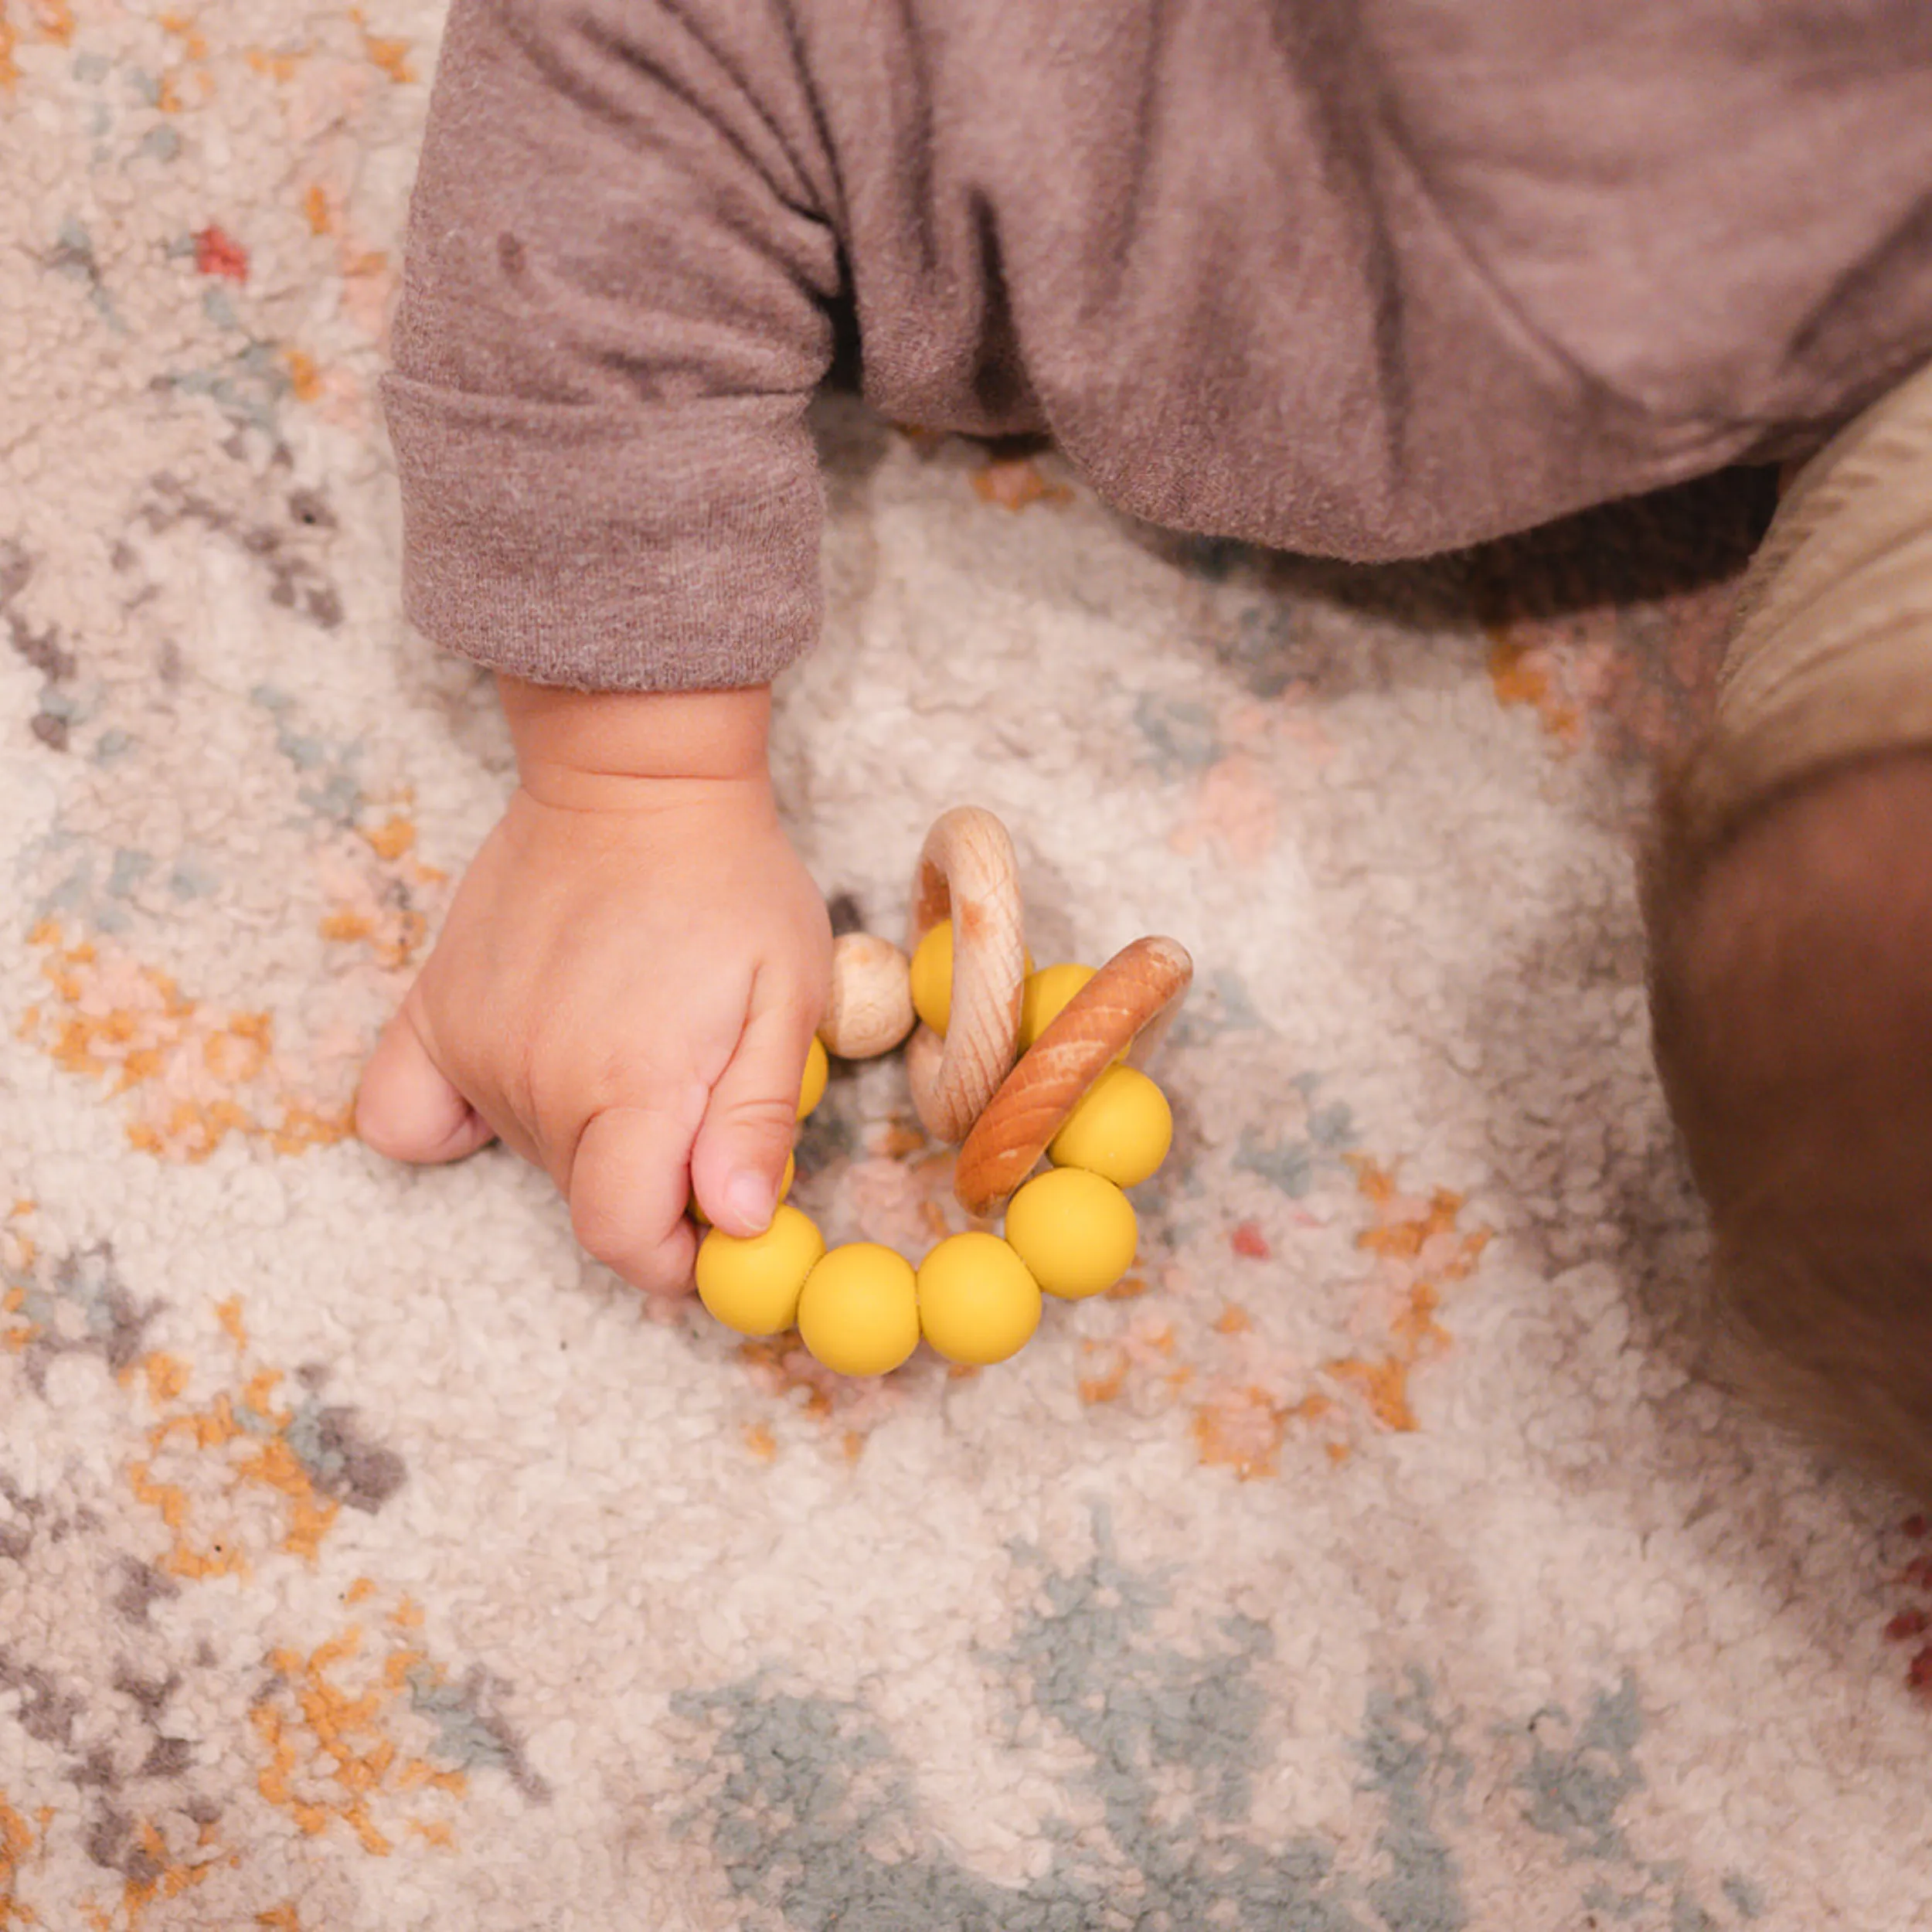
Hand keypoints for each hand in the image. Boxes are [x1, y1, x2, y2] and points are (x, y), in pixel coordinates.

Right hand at [355, 679, 830, 1295]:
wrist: (635, 778)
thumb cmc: (730, 883)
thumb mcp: (787, 995)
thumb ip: (756, 1119)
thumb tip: (739, 1222)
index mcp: (631, 1086)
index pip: (624, 1239)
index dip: (675, 1261)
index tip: (714, 1229)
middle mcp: (537, 1080)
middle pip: (587, 1202)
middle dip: (651, 1186)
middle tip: (697, 1100)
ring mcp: (473, 1047)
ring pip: (530, 1157)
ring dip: (585, 1139)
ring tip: (636, 1043)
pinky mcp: (431, 1014)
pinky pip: (404, 1117)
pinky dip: (457, 1123)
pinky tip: (525, 1078)